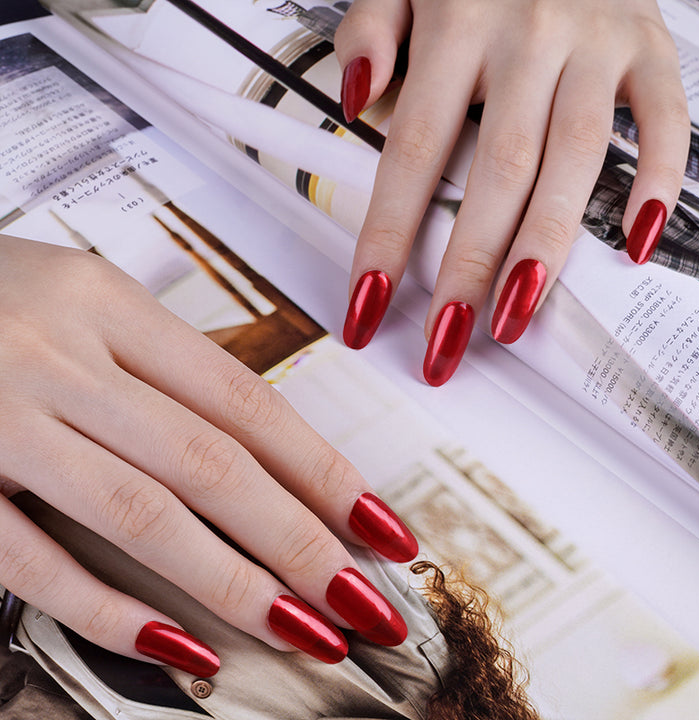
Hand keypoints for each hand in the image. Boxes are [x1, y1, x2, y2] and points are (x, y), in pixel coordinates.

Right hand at [0, 235, 416, 672]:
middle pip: (210, 461)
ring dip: (230, 584)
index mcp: (109, 304)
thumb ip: (164, 373)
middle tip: (361, 600)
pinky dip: (110, 610)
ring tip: (301, 629)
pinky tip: (180, 647)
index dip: (323, 468)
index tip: (379, 523)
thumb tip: (265, 456)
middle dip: (298, 540)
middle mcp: (59, 353)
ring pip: (139, 512)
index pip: (246, 399)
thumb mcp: (86, 306)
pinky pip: (33, 558)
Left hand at [335, 0, 689, 384]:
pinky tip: (635, 243)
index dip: (388, 237)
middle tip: (446, 338)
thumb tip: (354, 99)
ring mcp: (595, 44)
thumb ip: (369, 31)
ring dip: (545, 247)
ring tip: (515, 316)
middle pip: (496, 173)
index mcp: (457, 24)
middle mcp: (529, 37)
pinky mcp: (648, 47)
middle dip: (468, 268)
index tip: (368, 303)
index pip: (412, 154)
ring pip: (573, 161)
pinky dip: (657, 182)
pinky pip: (664, 120)